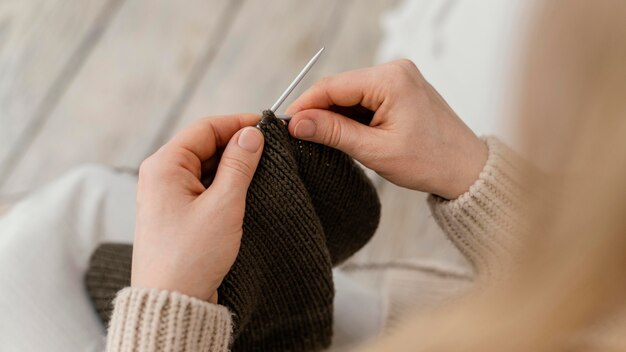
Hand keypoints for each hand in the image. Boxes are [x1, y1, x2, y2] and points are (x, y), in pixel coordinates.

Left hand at [131, 114, 263, 301]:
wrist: (172, 302)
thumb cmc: (191, 257)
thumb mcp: (224, 205)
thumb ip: (239, 164)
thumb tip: (251, 134)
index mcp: (164, 165)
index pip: (205, 128)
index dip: (238, 123)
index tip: (266, 126)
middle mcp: (159, 175)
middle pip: (203, 145)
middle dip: (236, 146)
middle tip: (269, 152)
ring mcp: (165, 195)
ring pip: (204, 167)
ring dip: (231, 167)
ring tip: (261, 173)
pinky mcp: (174, 212)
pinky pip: (201, 187)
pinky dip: (222, 185)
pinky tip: (244, 192)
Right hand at [286, 59, 486, 199]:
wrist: (466, 169)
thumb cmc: (431, 161)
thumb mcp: (375, 150)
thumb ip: (333, 133)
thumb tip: (297, 123)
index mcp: (391, 80)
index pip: (333, 86)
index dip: (305, 104)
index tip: (286, 124)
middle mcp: (395, 71)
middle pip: (339, 88)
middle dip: (318, 112)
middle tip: (299, 136)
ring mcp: (398, 79)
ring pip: (350, 95)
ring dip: (335, 117)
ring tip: (325, 142)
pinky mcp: (399, 90)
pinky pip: (364, 100)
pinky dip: (351, 118)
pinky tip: (347, 136)